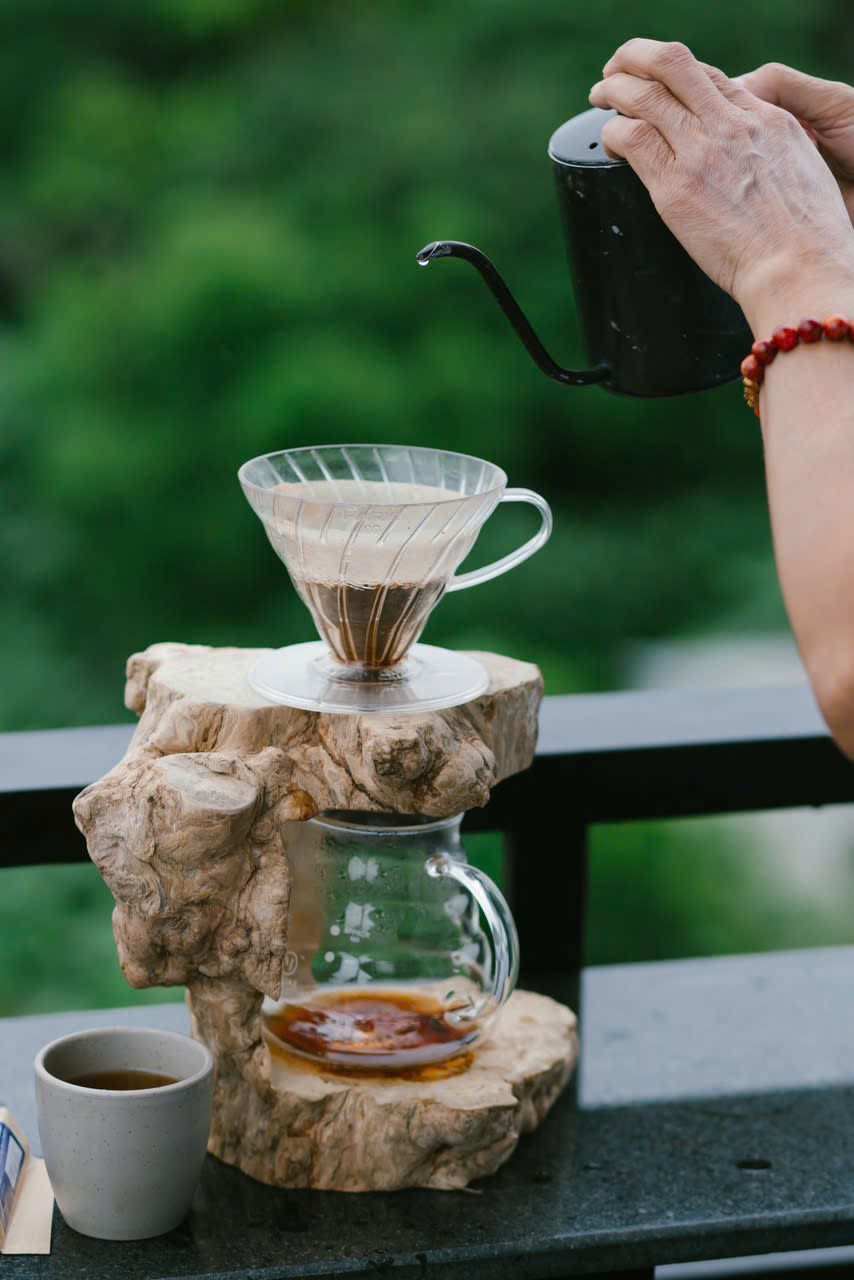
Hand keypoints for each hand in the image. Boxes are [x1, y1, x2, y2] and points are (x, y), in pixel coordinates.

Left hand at [588, 40, 853, 318]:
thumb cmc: (804, 240)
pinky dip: (612, 133)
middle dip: (635, 58)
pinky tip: (610, 143)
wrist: (797, 268)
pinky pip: (632, 139)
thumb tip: (748, 162)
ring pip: (644, 95)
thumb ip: (769, 153)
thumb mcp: (802, 172)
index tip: (661, 85)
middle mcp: (731, 126)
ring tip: (600, 97)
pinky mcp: (675, 187)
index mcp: (766, 119)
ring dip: (613, 89)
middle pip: (672, 64)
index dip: (677, 74)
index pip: (710, 76)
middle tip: (616, 70)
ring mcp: (701, 152)